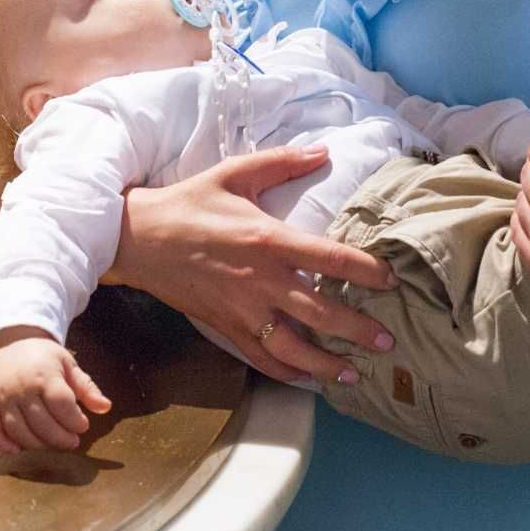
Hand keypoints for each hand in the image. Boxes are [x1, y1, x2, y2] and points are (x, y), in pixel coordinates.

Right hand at [0, 327, 111, 452]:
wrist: (9, 342)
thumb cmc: (43, 357)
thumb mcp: (68, 364)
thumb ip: (86, 387)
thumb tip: (106, 407)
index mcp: (44, 374)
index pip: (61, 404)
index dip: (74, 421)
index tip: (82, 426)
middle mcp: (21, 387)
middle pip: (41, 423)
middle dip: (60, 438)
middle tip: (71, 442)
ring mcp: (1, 397)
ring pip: (18, 431)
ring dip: (36, 446)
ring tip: (51, 448)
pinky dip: (2, 445)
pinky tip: (17, 452)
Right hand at [112, 144, 397, 384]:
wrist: (138, 238)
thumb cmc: (190, 202)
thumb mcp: (235, 173)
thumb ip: (282, 162)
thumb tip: (324, 151)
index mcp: (268, 239)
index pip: (329, 258)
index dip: (365, 271)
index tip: (391, 280)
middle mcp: (260, 280)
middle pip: (320, 312)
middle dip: (358, 330)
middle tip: (388, 343)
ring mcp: (242, 309)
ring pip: (293, 348)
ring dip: (327, 364)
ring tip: (355, 373)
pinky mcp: (224, 327)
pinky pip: (261, 358)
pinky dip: (287, 373)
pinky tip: (308, 379)